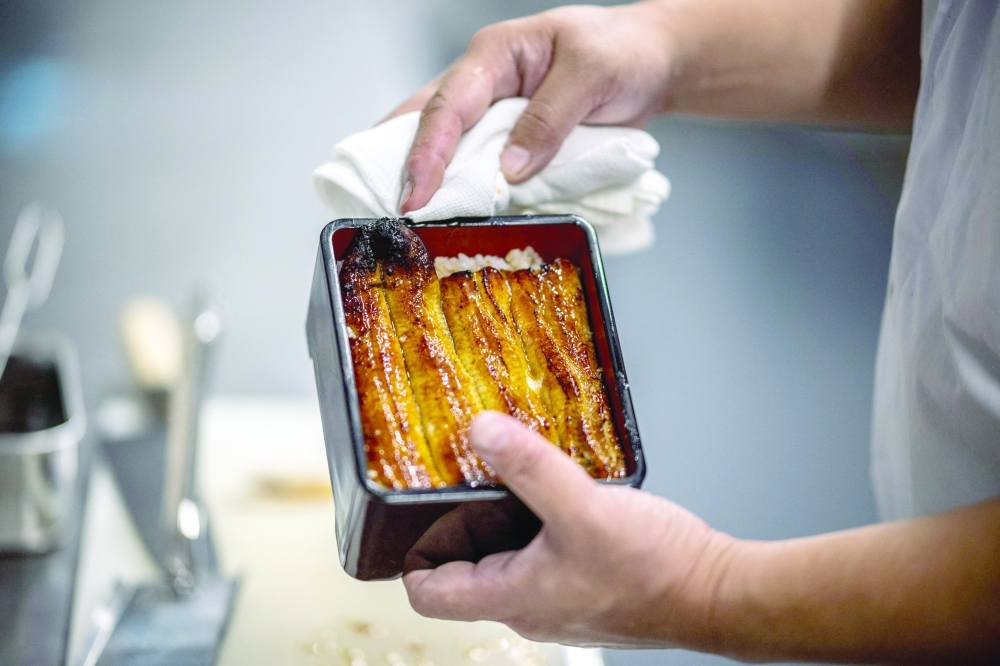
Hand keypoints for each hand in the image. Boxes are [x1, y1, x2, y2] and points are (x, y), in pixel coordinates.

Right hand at [386, 2, 677, 213]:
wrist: (651, 61)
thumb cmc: (623, 53)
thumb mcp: (591, 76)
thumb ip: (549, 118)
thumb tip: (509, 170)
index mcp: (496, 54)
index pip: (450, 106)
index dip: (428, 153)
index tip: (415, 197)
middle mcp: (484, 79)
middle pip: (430, 122)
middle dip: (404, 165)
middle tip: (389, 210)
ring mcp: (493, 108)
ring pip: (445, 140)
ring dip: (423, 175)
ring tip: (398, 213)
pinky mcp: (508, 134)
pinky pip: (474, 158)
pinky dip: (458, 182)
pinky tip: (443, 207)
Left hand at [402, 411, 739, 649]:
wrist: (719, 593)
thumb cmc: (658, 572)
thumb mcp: (583, 507)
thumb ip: (529, 467)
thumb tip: (480, 431)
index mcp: (512, 596)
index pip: (428, 592)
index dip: (414, 550)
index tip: (419, 508)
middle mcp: (528, 604)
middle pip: (464, 566)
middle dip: (462, 518)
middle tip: (478, 473)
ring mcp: (557, 597)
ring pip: (505, 556)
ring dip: (503, 515)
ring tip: (519, 473)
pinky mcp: (584, 582)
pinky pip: (541, 551)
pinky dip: (538, 521)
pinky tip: (561, 491)